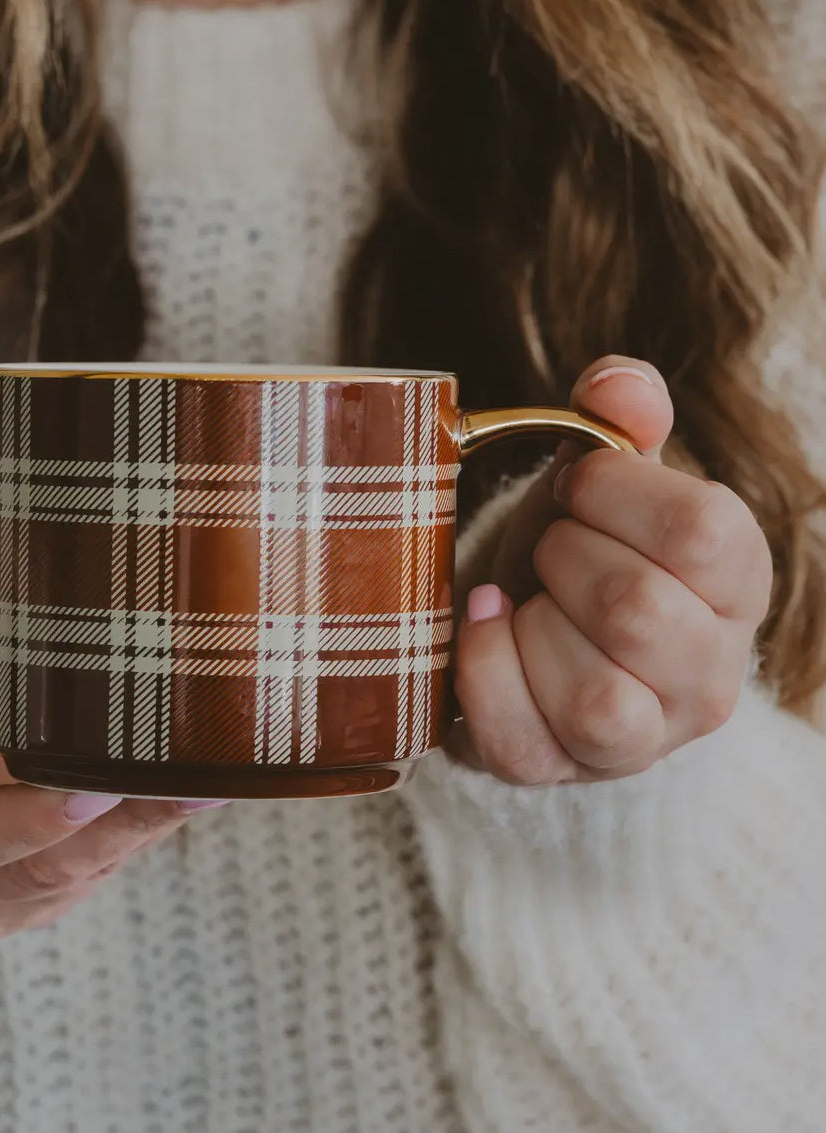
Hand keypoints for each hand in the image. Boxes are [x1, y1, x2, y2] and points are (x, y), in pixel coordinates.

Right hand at [0, 582, 224, 941]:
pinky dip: (136, 835)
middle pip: (36, 871)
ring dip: (143, 832)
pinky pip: (86, 873)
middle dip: (123, 827)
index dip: (23, 823)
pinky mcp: (20, 893)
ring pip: (74, 879)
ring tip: (211, 777)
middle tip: (197, 780)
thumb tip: (46, 581)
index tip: (94, 791)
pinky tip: (184, 791)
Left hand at [453, 356, 772, 783]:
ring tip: (524, 600)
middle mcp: (709, 675)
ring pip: (593, 697)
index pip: (703, 533)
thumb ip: (618, 420)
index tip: (574, 487)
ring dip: (531, 626)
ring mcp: (642, 738)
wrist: (524, 626)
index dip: (614, 493)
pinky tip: (482, 628)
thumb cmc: (573, 547)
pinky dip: (482, 672)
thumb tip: (616, 383)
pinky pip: (521, 741)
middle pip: (638, 613)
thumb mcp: (599, 479)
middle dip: (563, 559)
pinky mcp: (563, 770)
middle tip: (548, 549)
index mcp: (737, 584)